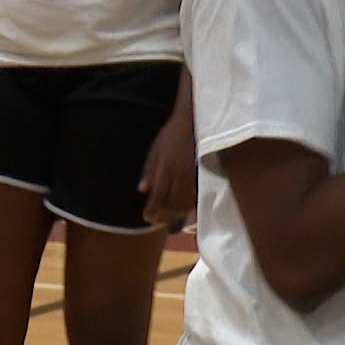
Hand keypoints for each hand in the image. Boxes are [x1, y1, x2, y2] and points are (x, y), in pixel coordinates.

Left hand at [140, 107, 197, 227]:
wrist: (194, 122)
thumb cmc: (172, 134)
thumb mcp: (155, 149)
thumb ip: (149, 171)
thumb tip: (142, 190)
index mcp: (166, 168)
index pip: (157, 196)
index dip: (152, 209)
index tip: (145, 217)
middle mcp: (179, 175)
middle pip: (171, 203)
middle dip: (162, 215)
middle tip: (155, 222)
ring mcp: (192, 176)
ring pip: (184, 202)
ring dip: (175, 214)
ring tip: (167, 220)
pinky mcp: (202, 176)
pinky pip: (195, 197)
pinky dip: (187, 207)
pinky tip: (182, 210)